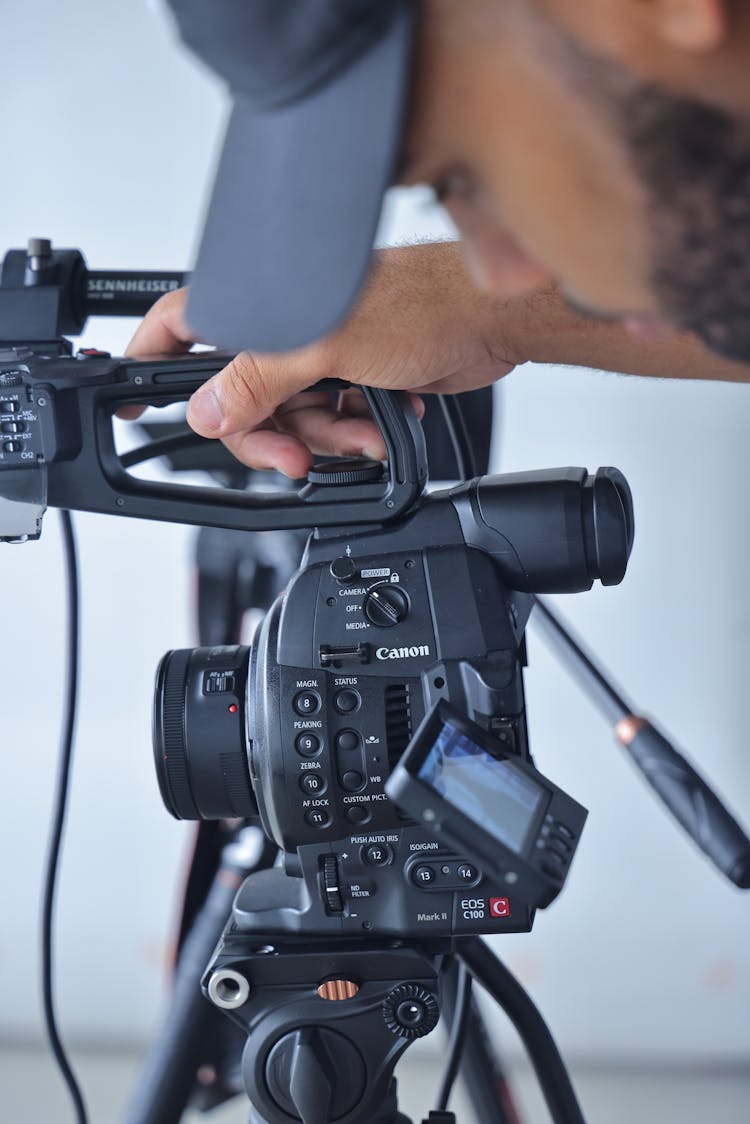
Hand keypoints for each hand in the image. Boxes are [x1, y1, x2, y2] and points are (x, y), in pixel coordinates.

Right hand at [124, 243, 518, 476]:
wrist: (492, 324)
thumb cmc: (423, 303)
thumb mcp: (324, 346)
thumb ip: (258, 381)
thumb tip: (207, 413)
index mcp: (262, 300)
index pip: (182, 329)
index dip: (150, 364)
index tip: (130, 405)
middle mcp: (284, 326)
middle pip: (239, 397)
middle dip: (269, 433)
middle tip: (293, 455)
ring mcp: (318, 353)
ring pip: (289, 418)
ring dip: (324, 437)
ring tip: (361, 434)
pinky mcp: (352, 375)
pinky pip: (328, 421)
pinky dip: (350, 432)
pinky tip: (379, 424)